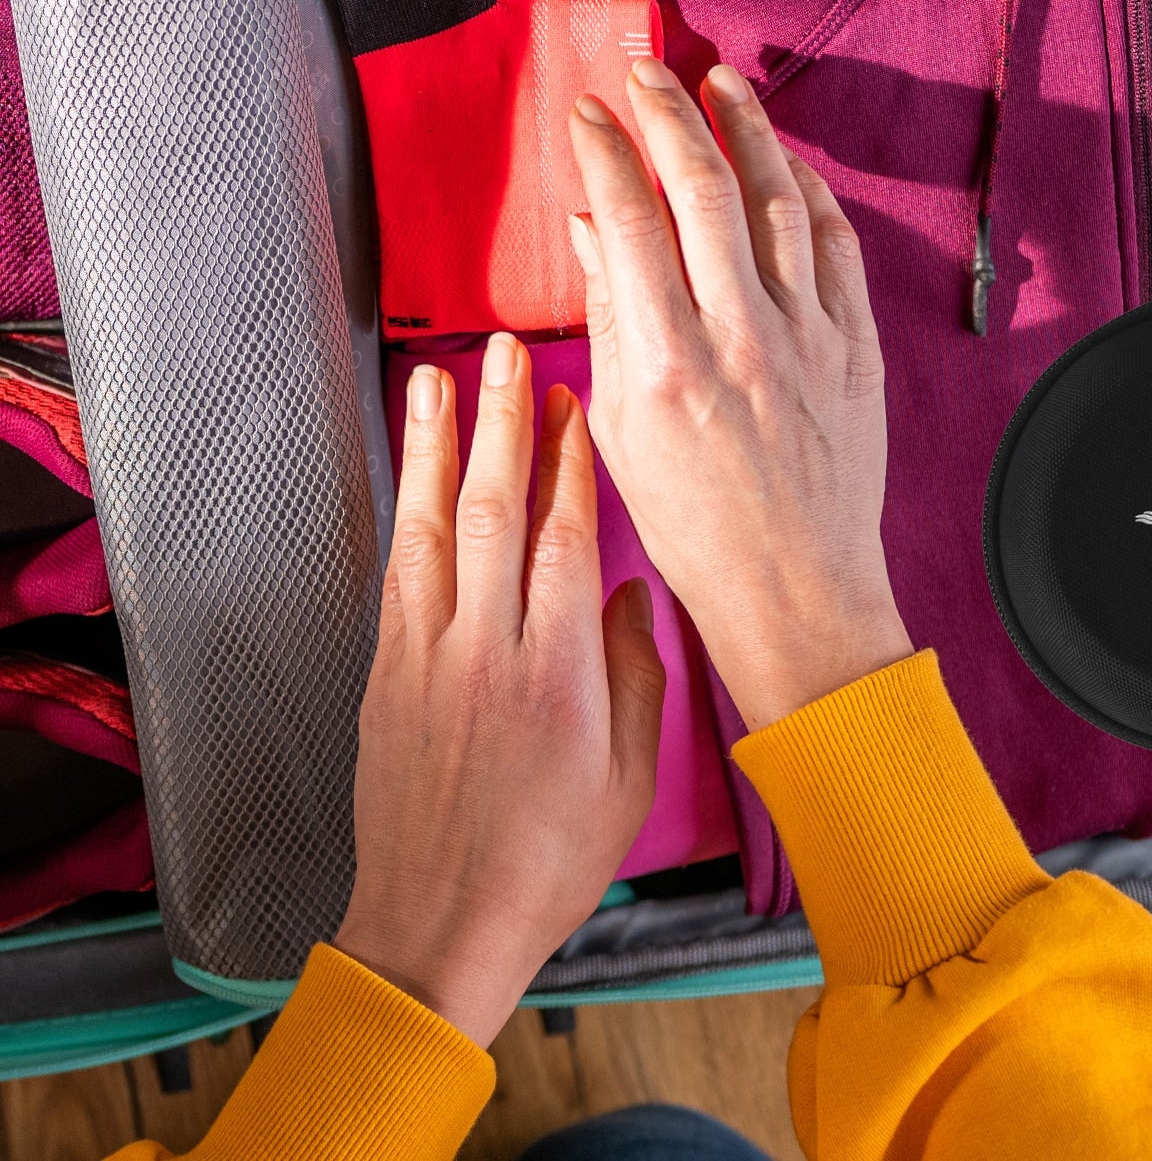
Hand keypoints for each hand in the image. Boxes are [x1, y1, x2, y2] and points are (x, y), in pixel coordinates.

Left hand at [335, 339, 664, 1046]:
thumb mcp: (627, 780)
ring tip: (436, 380)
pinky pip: (398, 573)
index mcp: (556, 675)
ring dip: (435, 447)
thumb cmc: (545, 863)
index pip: (563, 539)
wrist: (439, 927)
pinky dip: (405, 512)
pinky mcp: (387, 676)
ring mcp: (426, 659)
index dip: (569, 463)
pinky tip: (410, 474)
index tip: (572, 403)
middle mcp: (485, 650)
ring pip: (431, 529)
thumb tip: (635, 594)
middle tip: (503, 354)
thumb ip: (636, 677)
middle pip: (491, 511)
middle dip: (499, 422)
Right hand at [566, 57, 910, 732]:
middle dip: (670, 112)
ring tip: (723, 83)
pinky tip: (788, 162)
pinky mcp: (855, 347)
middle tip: (647, 71)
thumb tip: (593, 230)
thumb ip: (608, 320)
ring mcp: (807, 337)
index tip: (589, 112)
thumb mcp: (620, 431)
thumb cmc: (697, 526)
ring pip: (779, 200)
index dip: (606, 150)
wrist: (795, 586)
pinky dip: (812, 192)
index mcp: (665, 363)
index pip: (631, 219)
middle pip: (703, 189)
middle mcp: (739, 336)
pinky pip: (837, 245)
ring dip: (749, 130)